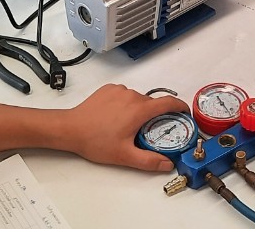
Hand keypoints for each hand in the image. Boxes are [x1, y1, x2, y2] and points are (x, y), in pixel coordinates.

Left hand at [61, 84, 188, 170]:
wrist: (70, 129)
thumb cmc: (95, 141)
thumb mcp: (125, 156)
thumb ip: (149, 161)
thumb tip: (167, 164)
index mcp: (139, 110)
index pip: (169, 103)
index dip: (181, 107)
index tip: (185, 113)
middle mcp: (132, 96)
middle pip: (152, 104)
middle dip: (154, 117)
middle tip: (148, 132)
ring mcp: (119, 90)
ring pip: (138, 100)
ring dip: (138, 111)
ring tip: (127, 127)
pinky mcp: (108, 89)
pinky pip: (124, 95)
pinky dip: (125, 105)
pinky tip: (115, 118)